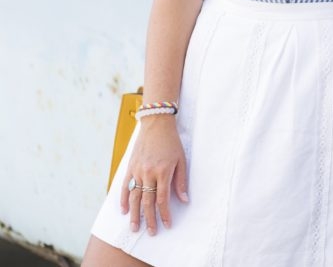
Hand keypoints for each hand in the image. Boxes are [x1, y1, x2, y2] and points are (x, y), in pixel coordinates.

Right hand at [120, 116, 188, 234]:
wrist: (156, 125)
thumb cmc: (172, 142)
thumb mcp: (182, 160)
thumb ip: (181, 181)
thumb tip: (184, 200)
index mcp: (163, 172)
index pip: (163, 199)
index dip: (165, 214)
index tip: (167, 224)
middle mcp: (148, 173)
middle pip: (148, 201)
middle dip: (149, 219)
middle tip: (151, 232)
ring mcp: (137, 171)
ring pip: (135, 197)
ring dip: (135, 214)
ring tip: (134, 228)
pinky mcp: (130, 167)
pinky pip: (125, 187)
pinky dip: (124, 199)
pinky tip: (124, 210)